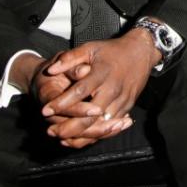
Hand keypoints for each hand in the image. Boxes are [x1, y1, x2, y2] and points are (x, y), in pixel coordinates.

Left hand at [39, 30, 159, 146]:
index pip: (79, 91)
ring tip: (62, 138)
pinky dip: (96, 135)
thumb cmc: (112, 51)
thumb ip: (70, 58)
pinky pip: (111, 126)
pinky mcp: (127, 107)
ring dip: (81, 134)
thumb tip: (51, 70)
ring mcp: (122, 100)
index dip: (62, 102)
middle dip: (70, 127)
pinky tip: (80, 138)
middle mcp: (113, 89)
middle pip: (90, 115)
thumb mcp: (90, 48)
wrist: (141, 52)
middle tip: (50, 131)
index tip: (45, 110)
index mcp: (102, 73)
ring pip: (101, 124)